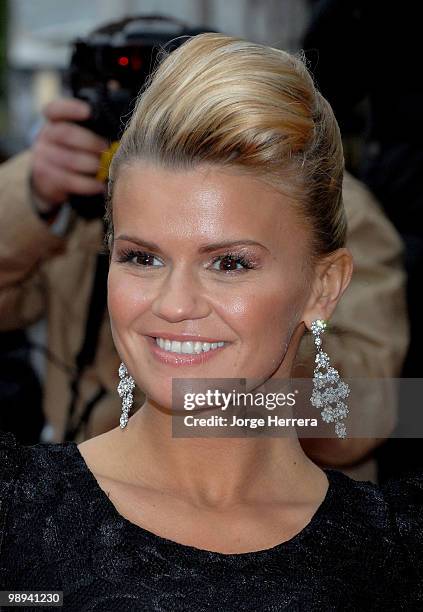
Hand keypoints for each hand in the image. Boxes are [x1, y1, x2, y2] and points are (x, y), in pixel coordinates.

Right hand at [31, 98, 108, 213]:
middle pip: (65, 134)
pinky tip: (99, 185)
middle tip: (107, 149)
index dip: (70, 108)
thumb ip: (94, 118)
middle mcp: (45, 136)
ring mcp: (42, 157)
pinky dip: (87, 184)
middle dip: (90, 142)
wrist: (49, 180)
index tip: (88, 111)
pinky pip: (69, 180)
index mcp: (54, 122)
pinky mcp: (45, 178)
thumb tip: (116, 87)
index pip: (54, 109)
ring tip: (105, 168)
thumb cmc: (73, 152)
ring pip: (69, 159)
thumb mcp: (79, 133)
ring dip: (91, 165)